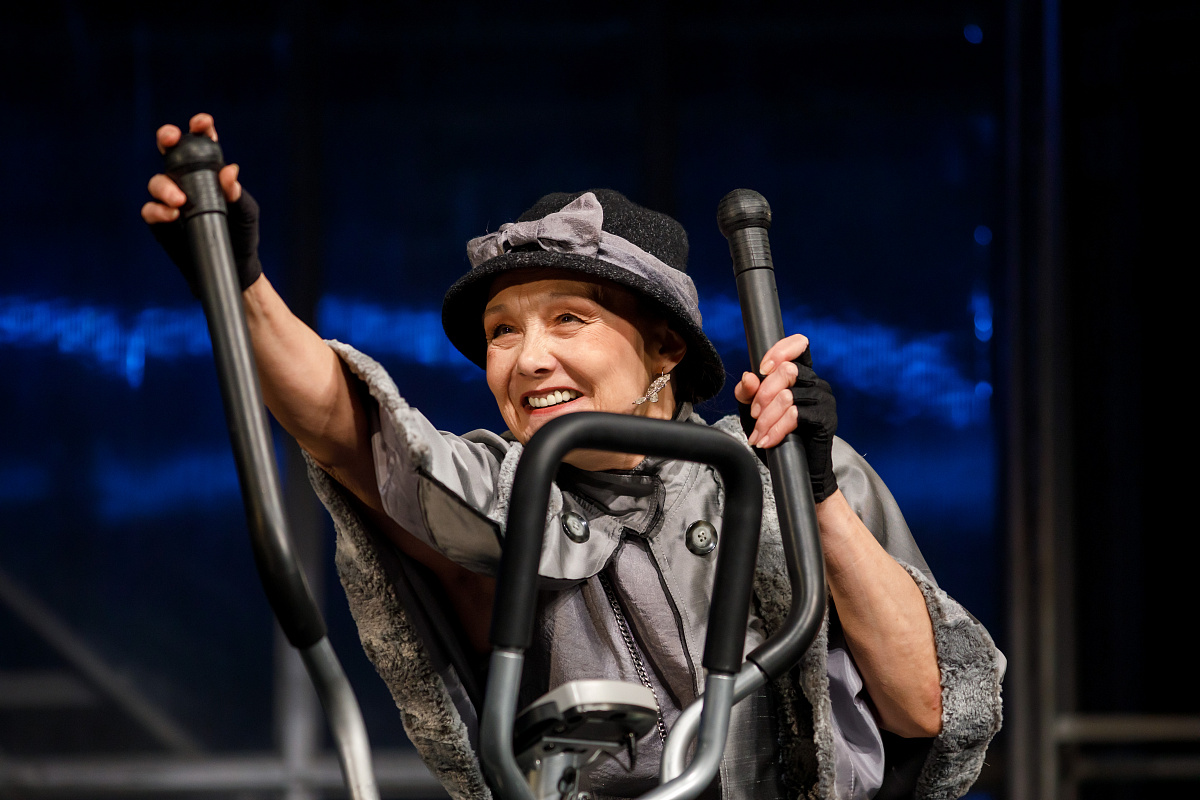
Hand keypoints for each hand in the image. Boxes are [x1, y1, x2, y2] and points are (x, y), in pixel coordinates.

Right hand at [141, 113, 261, 295]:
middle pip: (170, 151)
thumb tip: (229, 171)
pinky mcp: (160, 221)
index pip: (202, 143)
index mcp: (210, 172)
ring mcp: (171, 199)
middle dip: (168, 138)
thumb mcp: (246, 213)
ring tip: (180, 201)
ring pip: (157, 181)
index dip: (200, 128)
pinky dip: (158, 210)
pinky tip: (173, 215)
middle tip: (171, 139)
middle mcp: (187, 180)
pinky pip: (151, 210)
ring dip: (165, 186)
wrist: (233, 265)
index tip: (203, 124)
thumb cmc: (242, 234)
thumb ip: (237, 193)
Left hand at [734, 334, 838, 501]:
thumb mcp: (755, 414)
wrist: (800, 472)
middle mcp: (817, 383)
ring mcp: (825, 400)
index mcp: (803, 376)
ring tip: (759, 434)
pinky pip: (796, 416)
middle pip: (788, 370)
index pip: (799, 345)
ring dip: (767, 418)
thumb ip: (748, 394)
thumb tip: (748, 377)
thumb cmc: (779, 438)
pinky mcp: (826, 419)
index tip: (763, 369)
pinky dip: (777, 429)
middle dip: (764, 394)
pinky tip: (768, 441)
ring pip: (788, 396)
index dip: (780, 350)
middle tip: (755, 414)